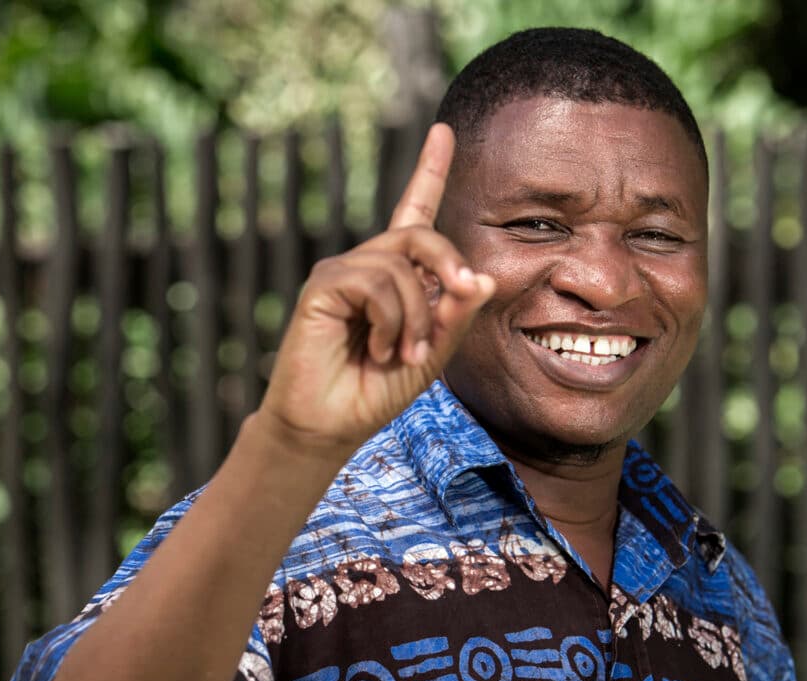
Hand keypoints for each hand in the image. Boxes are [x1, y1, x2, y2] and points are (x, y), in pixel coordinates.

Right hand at [258, 123, 494, 454]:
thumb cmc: (377, 389)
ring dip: (417, 316)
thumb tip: (484, 277)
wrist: (331, 424)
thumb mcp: (432, 354)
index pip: (414, 212)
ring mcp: (344, 273)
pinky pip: (374, 282)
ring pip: (400, 265)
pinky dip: (390, 320)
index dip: (429, 171)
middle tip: (464, 293)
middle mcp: (370, 265)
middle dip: (449, 262)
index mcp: (397, 277)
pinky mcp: (323, 286)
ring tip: (403, 353)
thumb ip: (456, 317)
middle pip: (420, 233)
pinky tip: (379, 349)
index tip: (443, 131)